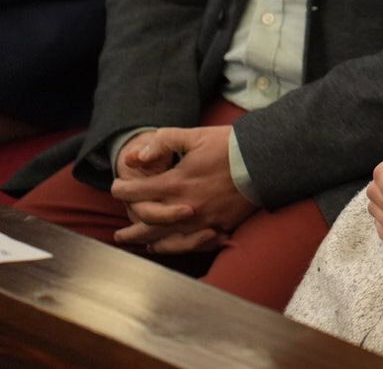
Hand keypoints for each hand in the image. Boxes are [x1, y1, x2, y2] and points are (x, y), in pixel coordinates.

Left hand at [111, 127, 256, 253]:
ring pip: (164, 237)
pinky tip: (164, 246)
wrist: (265, 160)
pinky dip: (172, 247)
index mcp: (176, 182)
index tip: (116, 188)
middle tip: (118, 232)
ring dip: (145, 241)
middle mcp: (184, 206)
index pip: (136, 192)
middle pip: (146, 222)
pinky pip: (189, 244)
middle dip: (128, 227)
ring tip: (135, 244)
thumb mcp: (194, 136)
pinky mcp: (218, 226)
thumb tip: (136, 157)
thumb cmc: (229, 146)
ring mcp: (201, 219)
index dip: (120, 190)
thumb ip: (163, 142)